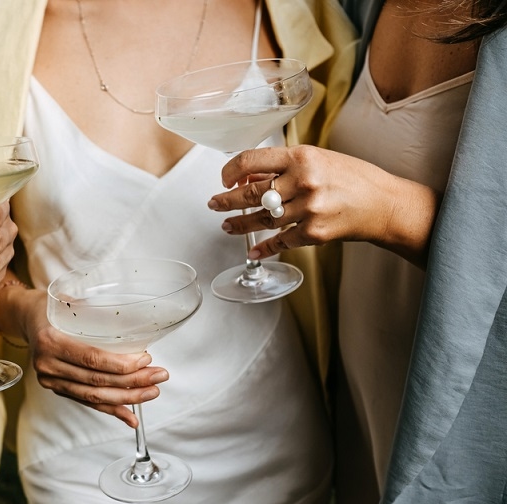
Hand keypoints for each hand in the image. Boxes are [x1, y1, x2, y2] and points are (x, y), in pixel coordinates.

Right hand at [18, 289, 169, 427]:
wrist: (26, 317)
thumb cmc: (51, 306)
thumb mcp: (67, 299)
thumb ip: (92, 308)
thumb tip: (133, 316)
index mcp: (51, 340)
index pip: (91, 359)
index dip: (120, 364)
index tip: (146, 360)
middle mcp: (48, 364)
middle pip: (96, 381)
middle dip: (132, 382)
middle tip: (159, 376)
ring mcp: (51, 380)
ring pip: (94, 396)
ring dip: (127, 398)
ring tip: (152, 392)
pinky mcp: (57, 388)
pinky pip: (87, 402)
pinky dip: (111, 410)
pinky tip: (131, 417)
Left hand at [207, 145, 436, 265]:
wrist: (385, 203)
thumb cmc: (352, 178)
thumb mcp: (319, 159)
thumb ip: (285, 167)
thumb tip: (248, 176)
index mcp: (301, 156)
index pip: (251, 160)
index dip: (230, 171)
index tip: (224, 178)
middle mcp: (302, 180)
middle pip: (250, 193)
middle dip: (226, 200)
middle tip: (214, 203)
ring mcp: (308, 208)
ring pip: (261, 219)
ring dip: (240, 225)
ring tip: (227, 226)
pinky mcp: (314, 232)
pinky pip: (280, 241)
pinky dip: (264, 248)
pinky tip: (253, 251)